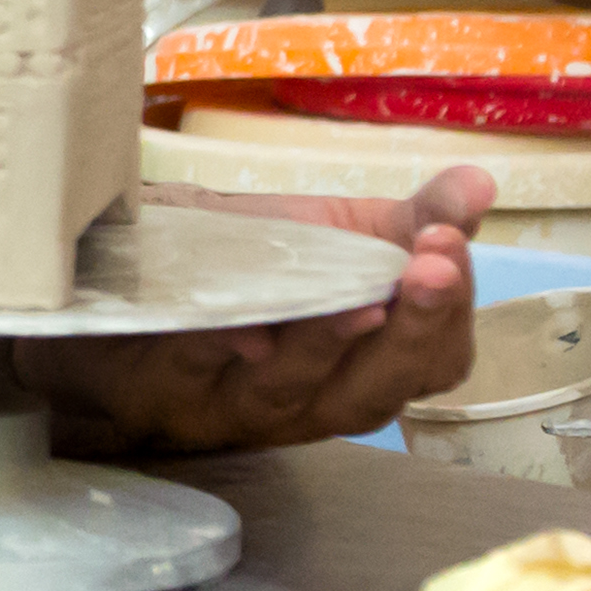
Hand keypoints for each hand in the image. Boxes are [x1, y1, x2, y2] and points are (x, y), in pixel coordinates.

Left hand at [42, 169, 494, 456]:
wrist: (108, 293)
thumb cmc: (238, 272)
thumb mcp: (333, 237)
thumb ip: (411, 220)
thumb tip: (482, 185)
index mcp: (362, 365)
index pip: (435, 361)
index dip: (448, 313)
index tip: (450, 247)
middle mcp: (308, 402)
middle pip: (375, 391)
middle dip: (412, 331)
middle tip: (431, 269)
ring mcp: (232, 404)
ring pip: (294, 392)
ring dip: (330, 343)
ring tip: (361, 298)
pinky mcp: (160, 389)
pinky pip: (195, 367)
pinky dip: (225, 342)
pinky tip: (247, 321)